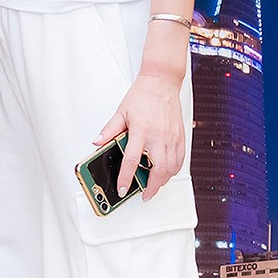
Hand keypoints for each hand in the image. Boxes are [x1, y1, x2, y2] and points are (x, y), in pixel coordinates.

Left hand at [93, 66, 185, 200]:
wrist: (161, 82)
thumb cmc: (142, 95)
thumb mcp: (121, 111)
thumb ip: (110, 129)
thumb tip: (98, 142)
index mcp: (141, 130)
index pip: (132, 160)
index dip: (126, 177)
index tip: (122, 188)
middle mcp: (158, 136)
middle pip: (158, 169)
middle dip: (152, 187)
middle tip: (145, 195)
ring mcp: (171, 137)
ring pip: (171, 167)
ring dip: (163, 181)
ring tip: (155, 186)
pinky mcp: (180, 136)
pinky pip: (180, 159)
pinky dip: (174, 170)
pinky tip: (167, 173)